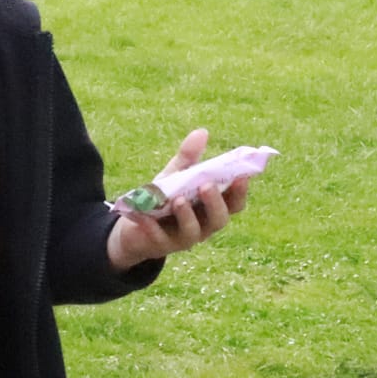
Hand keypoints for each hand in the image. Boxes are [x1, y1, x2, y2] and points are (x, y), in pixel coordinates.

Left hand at [106, 128, 249, 271]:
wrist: (134, 227)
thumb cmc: (164, 199)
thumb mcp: (175, 176)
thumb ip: (189, 158)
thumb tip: (202, 132)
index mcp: (211, 209)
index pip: (234, 203)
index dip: (240, 191)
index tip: (241, 175)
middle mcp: (203, 226)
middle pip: (219, 220)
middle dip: (215, 203)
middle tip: (207, 185)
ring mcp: (183, 238)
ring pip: (193, 232)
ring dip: (187, 215)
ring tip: (179, 199)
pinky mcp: (160, 245)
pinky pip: (158, 238)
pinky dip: (151, 226)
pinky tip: (143, 214)